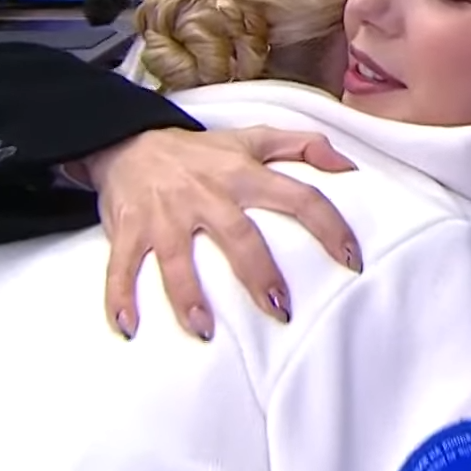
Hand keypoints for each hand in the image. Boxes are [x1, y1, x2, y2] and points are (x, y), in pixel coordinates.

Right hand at [80, 127, 357, 340]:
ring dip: (189, 297)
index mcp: (243, 174)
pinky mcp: (129, 230)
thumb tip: (349, 165)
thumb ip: (303, 146)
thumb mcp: (252, 139)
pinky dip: (118, 298)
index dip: (329, 227)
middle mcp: (207, 195)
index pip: (298, 197)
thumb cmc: (199, 151)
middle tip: (281, 311)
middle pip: (239, 237)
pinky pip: (121, 267)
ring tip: (204, 331)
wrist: (127, 141)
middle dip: (260, 275)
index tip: (352, 261)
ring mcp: (165, 215)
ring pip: (177, 259)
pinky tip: (128, 328)